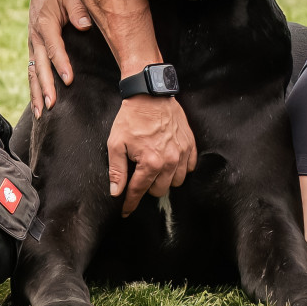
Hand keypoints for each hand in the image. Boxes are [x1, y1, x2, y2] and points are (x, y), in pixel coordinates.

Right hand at [28, 0, 90, 116]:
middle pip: (40, 65)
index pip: (54, 47)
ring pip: (33, 72)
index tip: (68, 80)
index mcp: (45, 24)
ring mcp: (33, 44)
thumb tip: (85, 25)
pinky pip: (32, 71)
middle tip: (52, 105)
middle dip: (45, 86)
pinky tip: (38, 105)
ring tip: (41, 112)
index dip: (61, 64)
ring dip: (36, 92)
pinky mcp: (34, 49)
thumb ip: (78, 8)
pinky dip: (34, 88)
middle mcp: (36, 37)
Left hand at [107, 96, 197, 215]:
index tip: (126, 211)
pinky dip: (181, 169)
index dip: (130, 203)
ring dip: (166, 180)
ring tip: (156, 169)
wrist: (150, 94)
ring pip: (177, 182)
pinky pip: (190, 168)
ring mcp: (182, 152)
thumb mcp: (116, 143)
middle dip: (148, 187)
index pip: (139, 191)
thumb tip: (116, 192)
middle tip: (140, 176)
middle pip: (160, 190)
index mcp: (150, 162)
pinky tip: (171, 162)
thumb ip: (117, 170)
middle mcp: (169, 161)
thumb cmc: (131, 118)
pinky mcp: (190, 144)